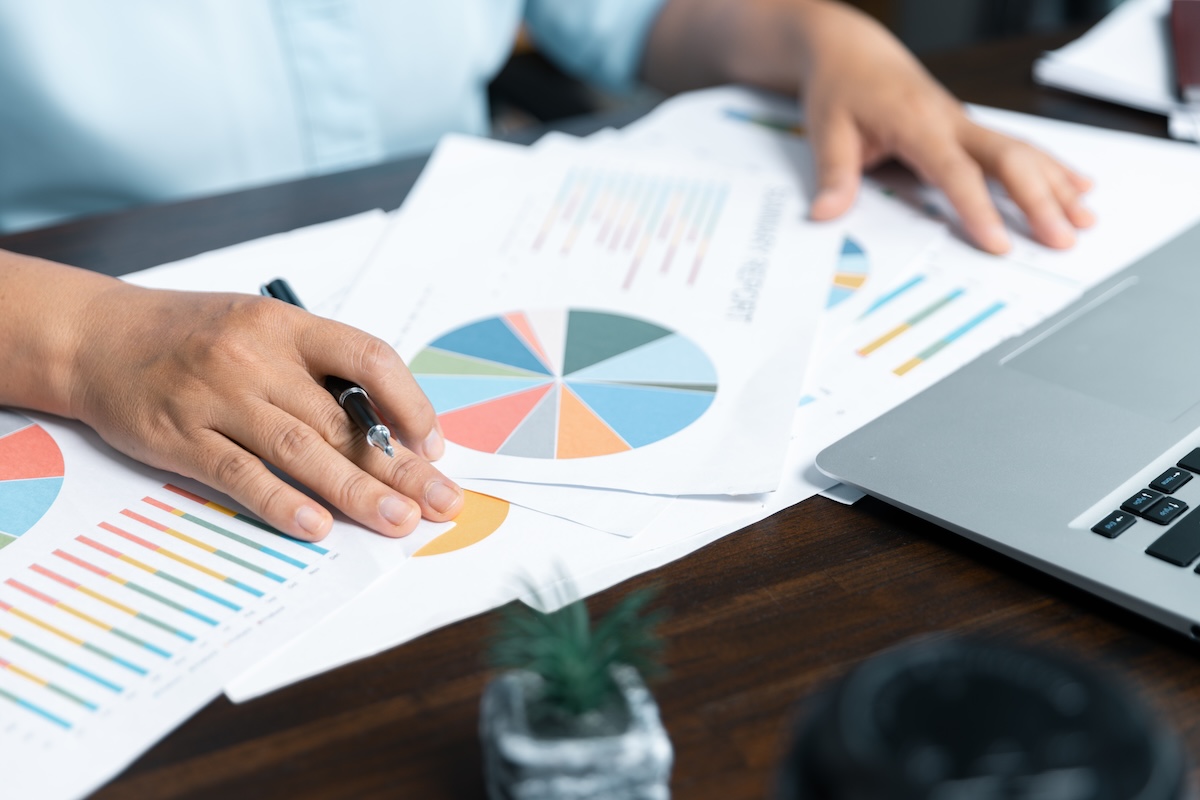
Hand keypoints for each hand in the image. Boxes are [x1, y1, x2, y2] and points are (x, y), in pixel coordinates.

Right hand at [66, 281, 462, 540]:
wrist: (97, 336)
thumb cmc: (194, 337)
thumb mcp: (262, 330)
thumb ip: (318, 370)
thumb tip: (390, 427)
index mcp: (287, 327)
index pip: (369, 357)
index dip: (410, 403)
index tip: (433, 446)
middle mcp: (256, 357)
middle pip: (342, 418)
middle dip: (400, 467)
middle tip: (441, 504)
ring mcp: (217, 396)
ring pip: (300, 448)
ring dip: (355, 490)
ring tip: (398, 521)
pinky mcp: (180, 436)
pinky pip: (239, 472)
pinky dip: (280, 500)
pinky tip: (316, 524)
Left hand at [799, 2, 1093, 252]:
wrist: (852, 50)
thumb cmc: (841, 88)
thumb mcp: (827, 129)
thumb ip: (833, 174)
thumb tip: (825, 214)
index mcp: (918, 123)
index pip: (955, 172)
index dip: (979, 209)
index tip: (998, 244)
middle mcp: (952, 120)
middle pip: (1008, 159)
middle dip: (1040, 200)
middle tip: (1063, 239)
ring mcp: (966, 123)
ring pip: (1023, 152)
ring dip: (1056, 186)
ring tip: (1085, 220)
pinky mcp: (970, 128)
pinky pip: (1018, 147)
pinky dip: (1050, 168)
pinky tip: (1078, 186)